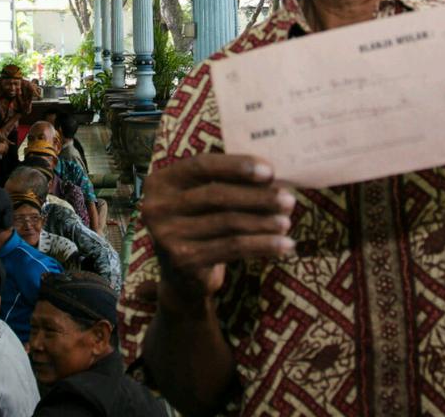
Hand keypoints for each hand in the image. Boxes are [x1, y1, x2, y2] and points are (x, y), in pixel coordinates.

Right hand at [139, 154, 295, 310]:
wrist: (182, 277)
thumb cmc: (200, 225)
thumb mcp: (202, 199)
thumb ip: (224, 182)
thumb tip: (272, 175)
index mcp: (160, 182)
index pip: (201, 166)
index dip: (236, 166)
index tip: (270, 171)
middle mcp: (157, 207)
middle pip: (216, 195)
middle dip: (257, 196)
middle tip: (288, 199)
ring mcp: (167, 235)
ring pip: (228, 222)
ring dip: (264, 222)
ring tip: (287, 221)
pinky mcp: (184, 260)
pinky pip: (232, 247)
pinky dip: (263, 245)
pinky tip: (284, 245)